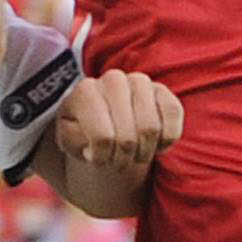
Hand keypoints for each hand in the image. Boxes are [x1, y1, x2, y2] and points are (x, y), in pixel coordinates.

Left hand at [52, 70, 180, 178]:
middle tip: (116, 162)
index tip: (96, 160)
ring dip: (143, 153)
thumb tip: (93, 146)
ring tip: (132, 155)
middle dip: (123, 159)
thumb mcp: (69, 140)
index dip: (101, 158)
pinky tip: (153, 145)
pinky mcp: (163, 91)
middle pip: (127, 137)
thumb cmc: (84, 133)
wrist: (105, 121)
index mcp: (86, 91)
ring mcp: (140, 82)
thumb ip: (74, 140)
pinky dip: (166, 141)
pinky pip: (172, 117)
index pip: (102, 137)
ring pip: (151, 128)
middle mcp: (113, 80)